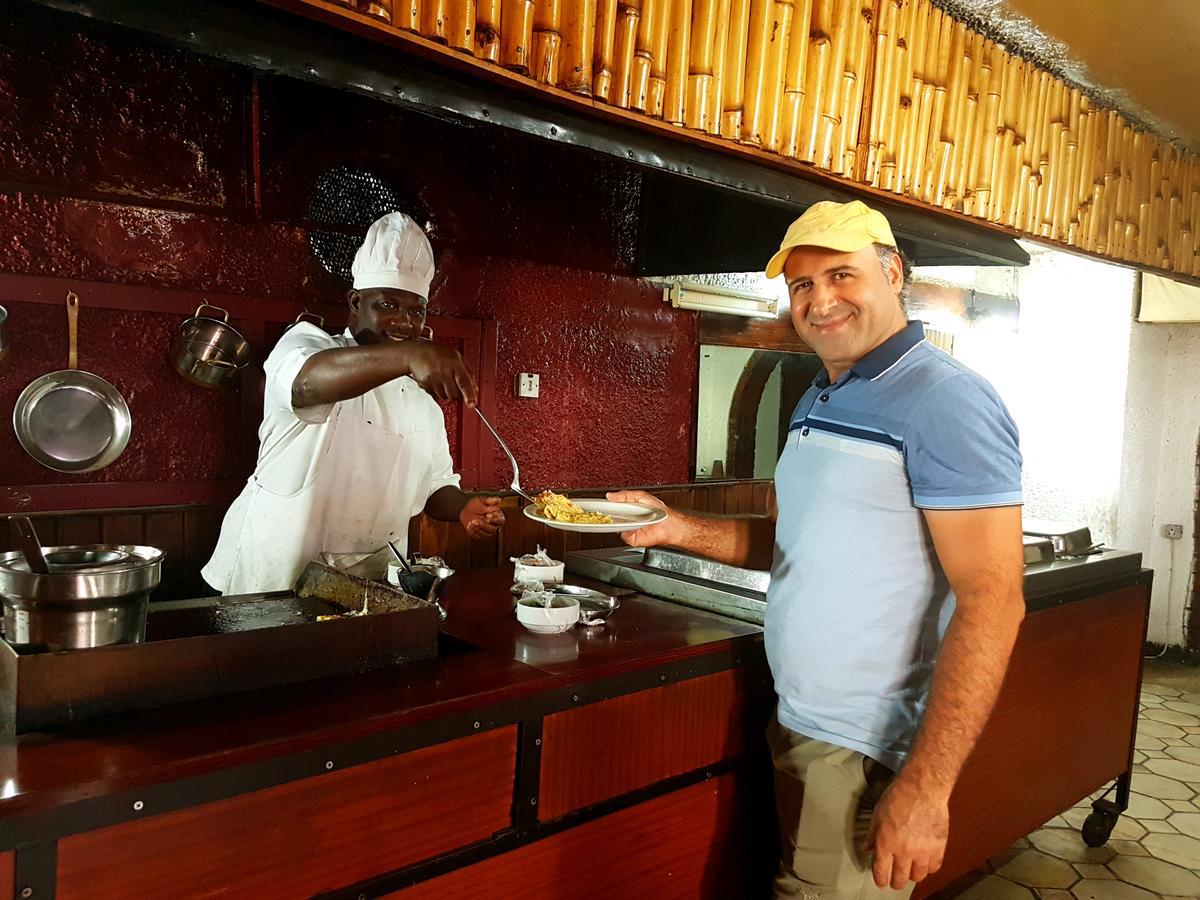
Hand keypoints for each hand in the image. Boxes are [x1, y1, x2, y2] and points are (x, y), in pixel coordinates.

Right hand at [401, 340, 477, 406]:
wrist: (416, 352)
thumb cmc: (437, 353)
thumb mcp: (456, 356)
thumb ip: (467, 371)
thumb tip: (474, 387)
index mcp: (454, 364)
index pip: (464, 383)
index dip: (469, 395)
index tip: (472, 404)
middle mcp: (443, 372)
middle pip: (454, 394)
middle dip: (456, 393)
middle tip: (453, 383)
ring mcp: (433, 379)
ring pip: (445, 397)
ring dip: (446, 392)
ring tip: (442, 379)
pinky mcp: (425, 385)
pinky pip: (435, 395)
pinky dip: (436, 391)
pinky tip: (435, 380)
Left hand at [460, 495, 503, 538]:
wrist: (466, 511)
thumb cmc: (476, 505)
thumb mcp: (482, 500)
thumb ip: (490, 501)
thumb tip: (499, 500)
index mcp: (497, 516)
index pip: (500, 520)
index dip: (495, 518)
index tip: (488, 515)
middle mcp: (494, 525)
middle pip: (493, 529)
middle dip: (484, 525)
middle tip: (477, 520)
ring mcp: (487, 531)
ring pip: (486, 534)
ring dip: (479, 529)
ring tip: (472, 522)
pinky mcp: (480, 535)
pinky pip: (478, 536)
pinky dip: (473, 532)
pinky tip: (469, 525)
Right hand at [605, 490, 687, 548]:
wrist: (669, 525)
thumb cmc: (660, 511)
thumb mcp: (641, 496)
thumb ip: (625, 495)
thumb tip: (611, 495)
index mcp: (627, 509)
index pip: (611, 508)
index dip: (604, 506)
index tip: (598, 504)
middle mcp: (626, 520)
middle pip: (610, 519)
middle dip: (606, 515)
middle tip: (605, 511)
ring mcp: (628, 529)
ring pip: (615, 528)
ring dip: (616, 523)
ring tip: (622, 516)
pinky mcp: (631, 538)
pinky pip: (623, 535)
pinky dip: (625, 530)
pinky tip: (631, 525)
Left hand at [865, 774, 948, 889]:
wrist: (923, 788)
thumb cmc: (899, 796)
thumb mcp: (877, 814)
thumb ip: (872, 835)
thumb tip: (867, 847)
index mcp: (886, 843)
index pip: (881, 872)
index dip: (880, 880)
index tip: (880, 882)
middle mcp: (904, 851)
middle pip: (900, 879)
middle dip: (896, 882)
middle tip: (895, 880)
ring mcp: (922, 851)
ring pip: (918, 876)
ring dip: (913, 875)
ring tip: (910, 870)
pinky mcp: (938, 848)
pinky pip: (934, 867)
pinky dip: (929, 867)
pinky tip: (925, 862)